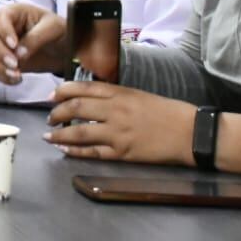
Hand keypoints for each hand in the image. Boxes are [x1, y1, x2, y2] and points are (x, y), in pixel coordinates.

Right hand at [0, 3, 68, 83]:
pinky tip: (16, 79)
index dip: (4, 31)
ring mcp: (2, 44)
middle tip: (15, 64)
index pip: (1, 17)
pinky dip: (2, 76)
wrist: (67, 49)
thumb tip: (19, 53)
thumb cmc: (61, 32)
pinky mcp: (4, 60)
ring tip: (17, 74)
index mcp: (15, 12)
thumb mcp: (54, 28)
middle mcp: (4, 27)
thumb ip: (36, 38)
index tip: (14, 45)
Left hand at [45, 80, 197, 164]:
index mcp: (121, 93)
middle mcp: (116, 111)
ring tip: (48, 135)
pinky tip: (64, 150)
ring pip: (79, 132)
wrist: (191, 133)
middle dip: (56, 113)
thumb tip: (87, 97)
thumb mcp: (138, 95)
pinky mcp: (124, 153)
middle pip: (76, 108)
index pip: (83, 88)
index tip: (51, 96)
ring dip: (59, 134)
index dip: (62, 91)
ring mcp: (118, 133)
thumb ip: (114, 95)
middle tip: (49, 117)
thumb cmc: (167, 112)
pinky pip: (93, 152)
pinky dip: (75, 151)